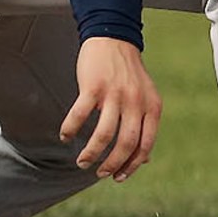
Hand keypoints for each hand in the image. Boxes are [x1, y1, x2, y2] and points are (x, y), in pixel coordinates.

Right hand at [62, 36, 161, 180]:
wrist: (113, 39)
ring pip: (102, 135)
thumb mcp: (145, 99)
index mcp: (152, 108)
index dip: (132, 165)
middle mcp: (136, 103)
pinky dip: (70, 130)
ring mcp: (114, 95)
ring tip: (82, 161)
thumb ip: (144, 126)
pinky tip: (65, 136)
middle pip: (125, 144)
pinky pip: (79, 116)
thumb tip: (143, 160)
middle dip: (111, 164)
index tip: (119, 177)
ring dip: (90, 153)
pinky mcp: (93, 87)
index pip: (145, 145)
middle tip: (99, 172)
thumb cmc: (128, 74)